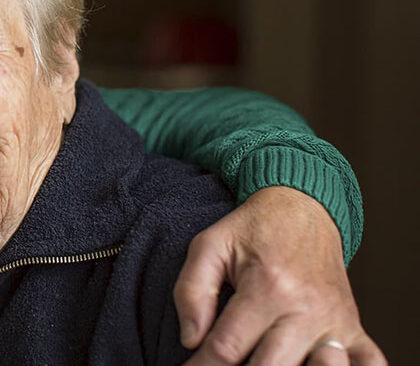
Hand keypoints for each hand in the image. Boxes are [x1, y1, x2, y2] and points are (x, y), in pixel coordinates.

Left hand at [174, 186, 385, 364]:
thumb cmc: (254, 230)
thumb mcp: (209, 247)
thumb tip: (191, 339)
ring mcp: (335, 322)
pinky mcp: (354, 329)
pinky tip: (312, 365)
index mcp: (268, 287)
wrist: (304, 209)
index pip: (227, 349)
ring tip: (258, 360)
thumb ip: (191, 291)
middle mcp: (307, 309)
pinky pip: (369, 365)